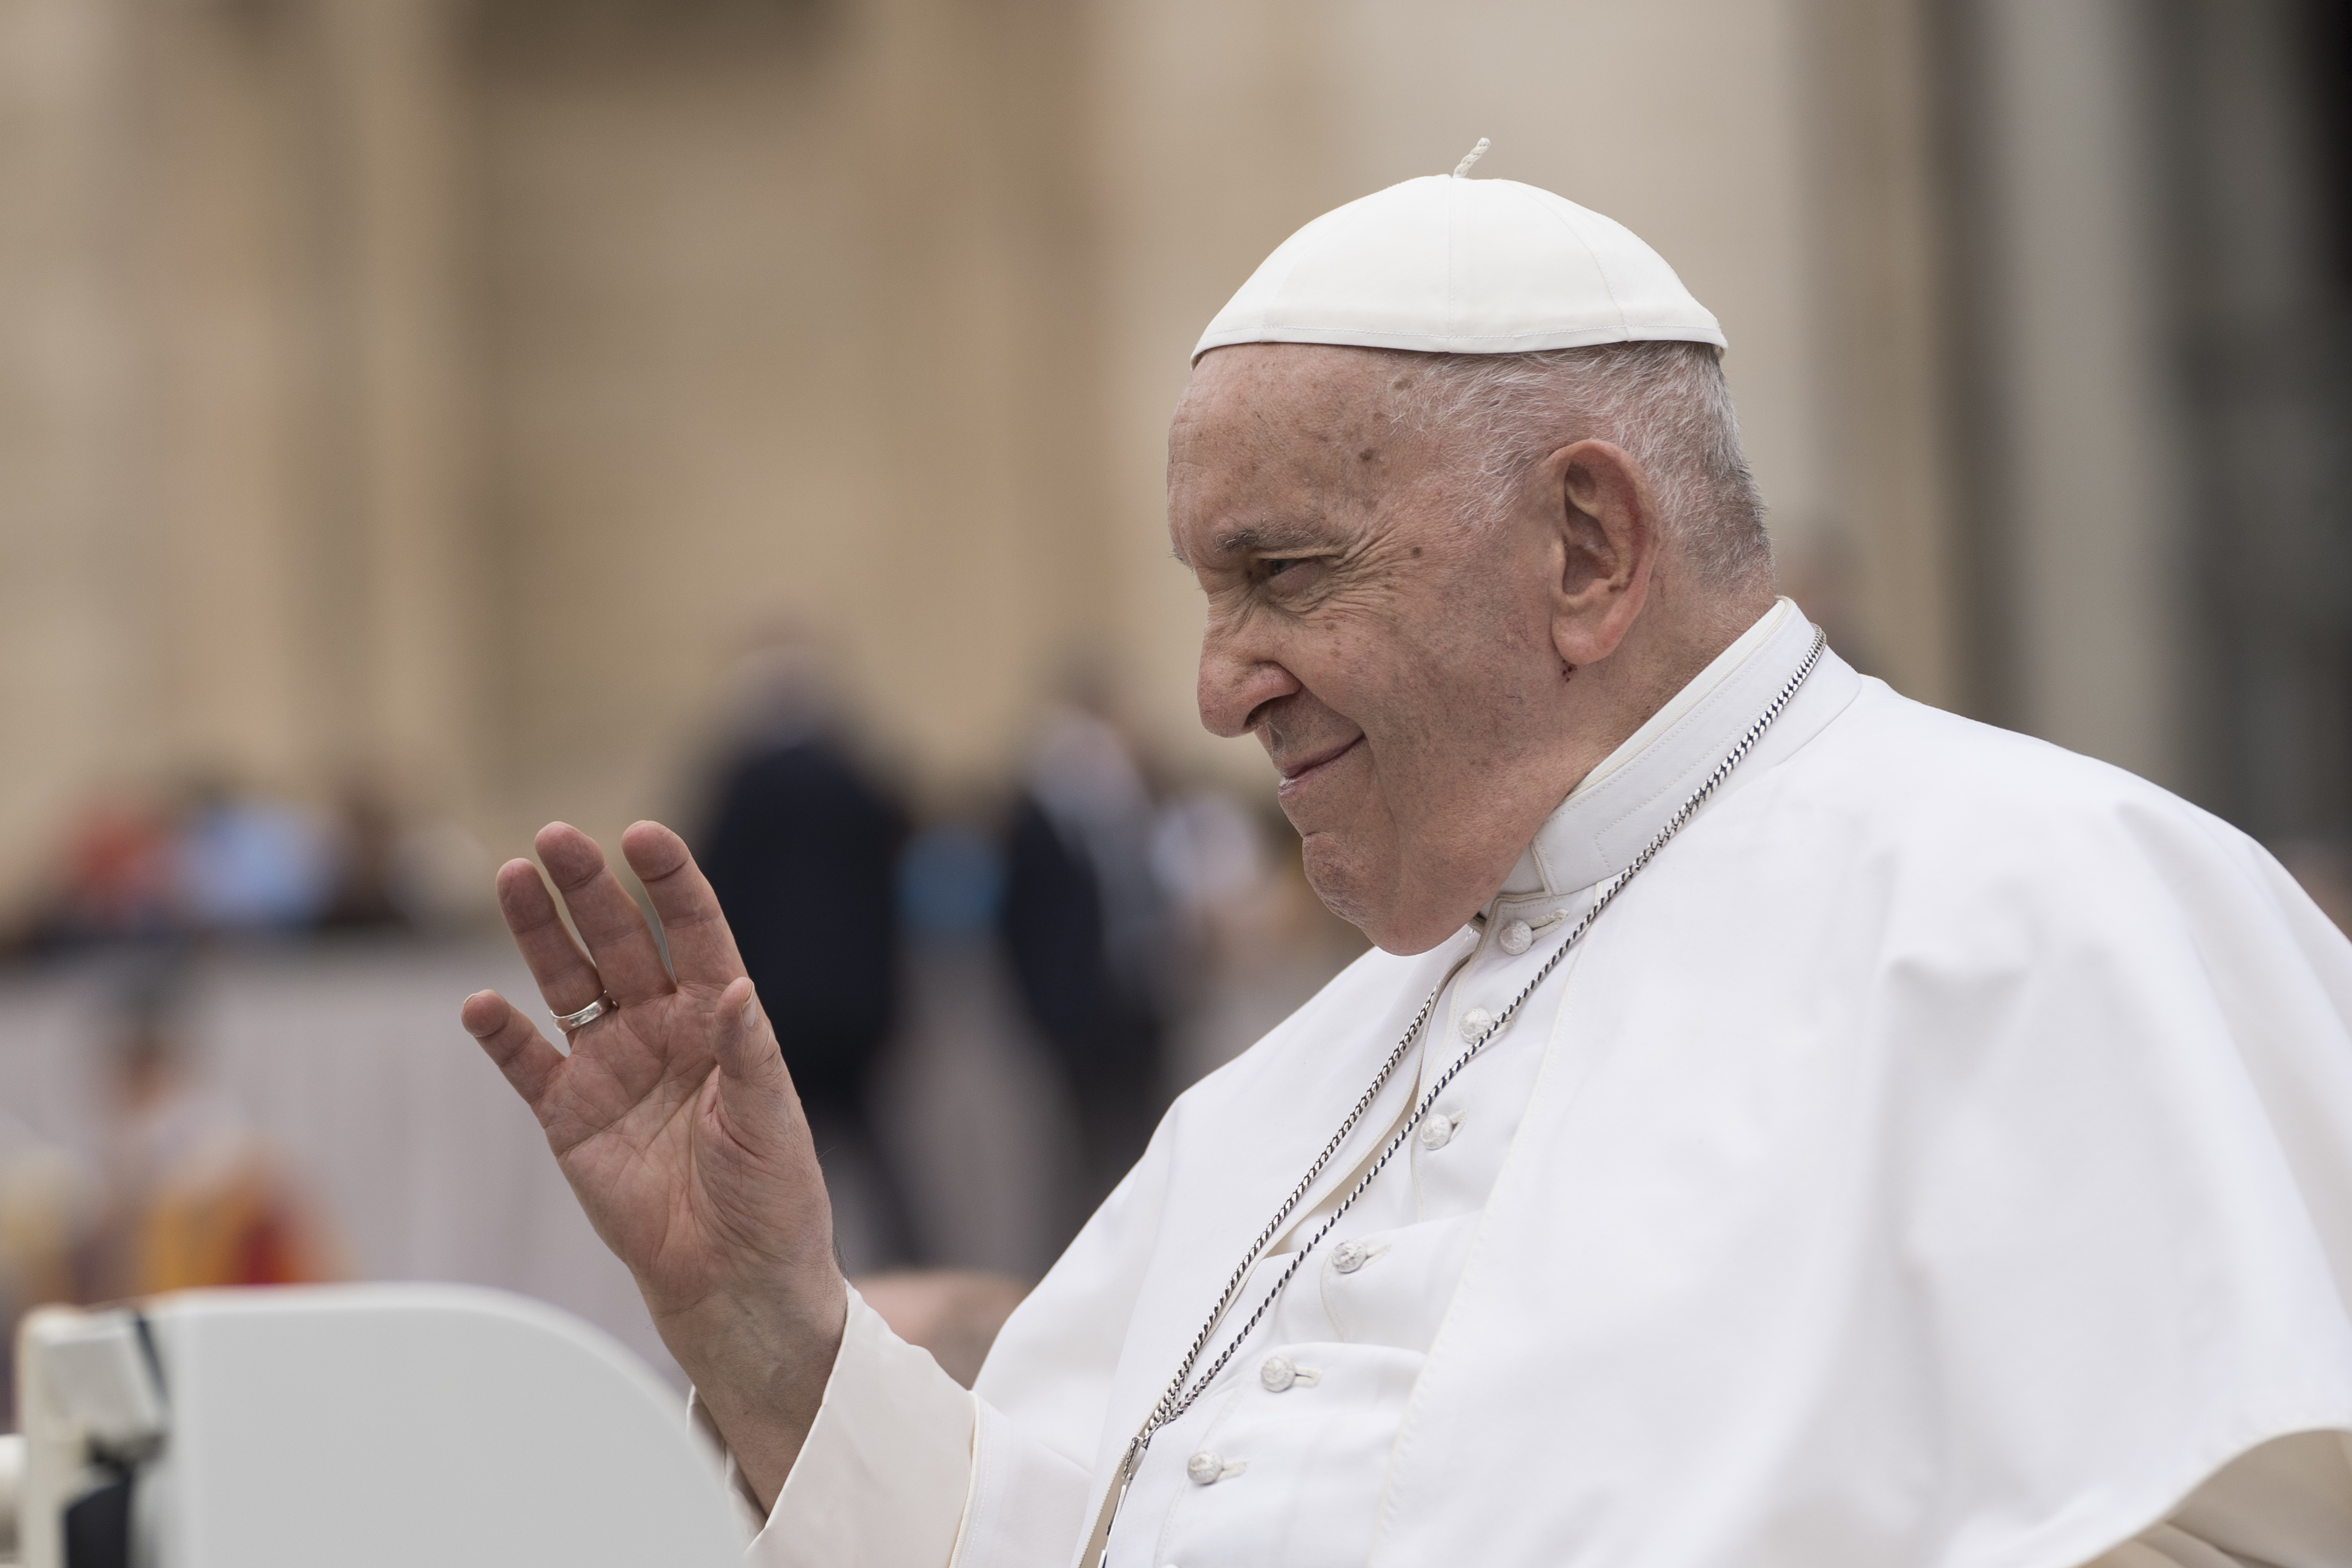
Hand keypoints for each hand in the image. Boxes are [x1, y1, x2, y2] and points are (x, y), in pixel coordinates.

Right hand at [459, 821, 842, 1508]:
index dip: (670, 881)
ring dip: (538, 932)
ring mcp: (611, 1066)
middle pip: (618, 940)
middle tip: (555, 838)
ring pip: (566, 982)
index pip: (694, 931)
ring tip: (512, 878)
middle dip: (588, 887)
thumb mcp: (770, 1122)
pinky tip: (480, 1003)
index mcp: (720, 1018)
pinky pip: (527, 1063)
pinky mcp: (569, 1115)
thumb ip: (748, 1054)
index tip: (643, 837)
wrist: (732, 1277)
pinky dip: (502, 1034)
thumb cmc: (771, 1196)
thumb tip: (739, 990)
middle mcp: (661, 1028)